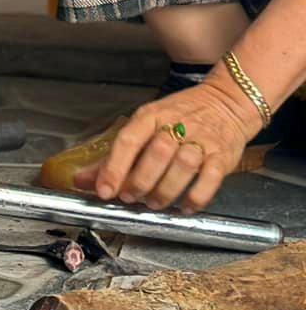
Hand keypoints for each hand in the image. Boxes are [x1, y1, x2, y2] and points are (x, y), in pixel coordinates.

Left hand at [74, 75, 260, 212]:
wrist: (226, 102)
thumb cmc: (179, 116)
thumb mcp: (143, 127)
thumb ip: (113, 156)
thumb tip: (82, 180)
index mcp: (150, 116)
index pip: (128, 140)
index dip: (114, 167)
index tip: (104, 190)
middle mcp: (176, 125)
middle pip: (156, 154)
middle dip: (139, 181)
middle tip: (129, 197)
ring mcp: (202, 140)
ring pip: (183, 166)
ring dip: (165, 190)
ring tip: (154, 202)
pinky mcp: (222, 155)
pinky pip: (210, 178)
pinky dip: (196, 197)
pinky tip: (184, 206)